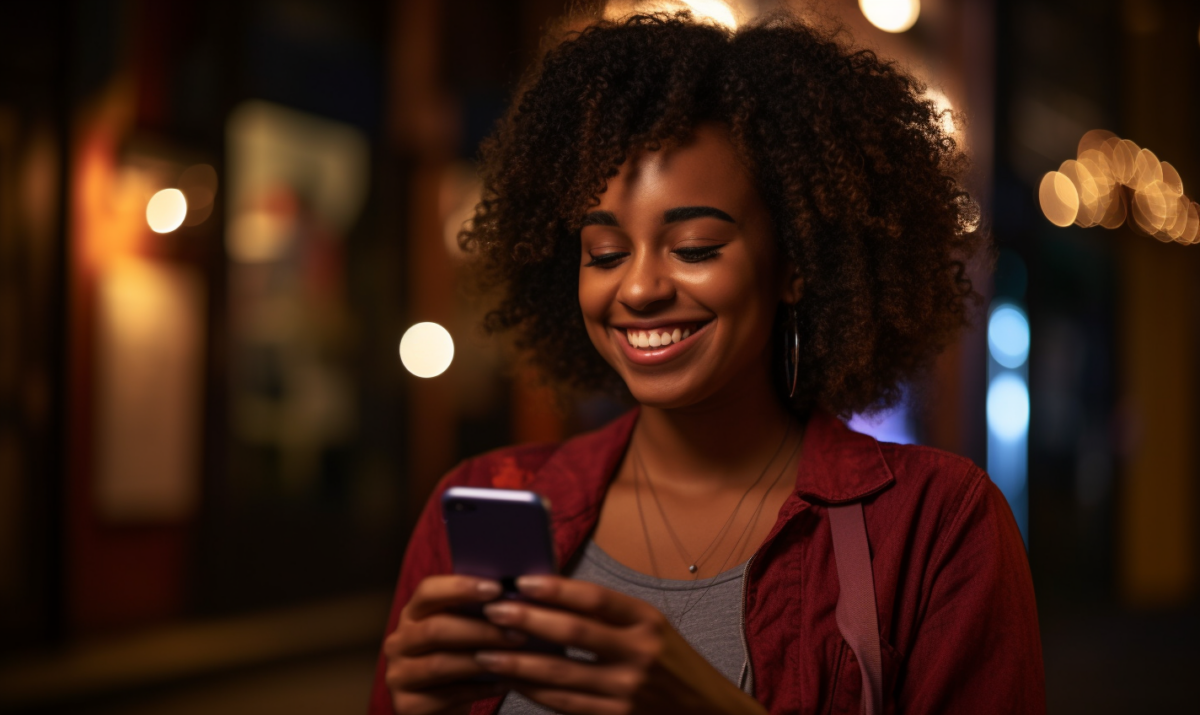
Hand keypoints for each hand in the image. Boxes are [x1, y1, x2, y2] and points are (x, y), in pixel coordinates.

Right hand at [383, 574, 524, 713]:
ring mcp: (398, 676)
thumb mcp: (460, 631)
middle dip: (480, 630)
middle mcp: (398, 642)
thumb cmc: (458, 658)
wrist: (440, 705)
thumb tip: (512, 595)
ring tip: (512, 658)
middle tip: (517, 633)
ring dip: (481, 660)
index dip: (460, 588)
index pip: (427, 591)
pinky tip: (503, 683)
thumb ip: (475, 612)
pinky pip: (446, 696)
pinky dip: (479, 690)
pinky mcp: (406, 706)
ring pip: (440, 664)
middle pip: (435, 629)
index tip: (496, 589)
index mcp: (412, 615)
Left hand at [473, 575, 768, 714]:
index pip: (596, 597)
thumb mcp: (652, 629)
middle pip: (573, 633)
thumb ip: (608, 614)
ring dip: (518, 662)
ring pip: (560, 674)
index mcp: (648, 621)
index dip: (556, 588)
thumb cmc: (671, 664)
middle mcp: (640, 654)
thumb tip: (547, 595)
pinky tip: (511, 679)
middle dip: (527, 620)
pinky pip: (564, 703)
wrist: (706, 713)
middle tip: (493, 611)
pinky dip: (533, 690)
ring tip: (486, 650)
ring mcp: (627, 691)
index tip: (521, 580)